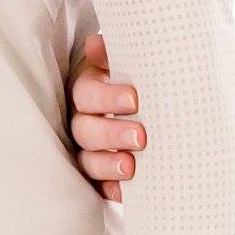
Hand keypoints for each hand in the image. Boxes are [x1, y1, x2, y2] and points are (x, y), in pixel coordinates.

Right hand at [66, 31, 145, 202]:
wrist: (152, 105)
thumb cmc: (137, 81)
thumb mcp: (127, 64)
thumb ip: (114, 54)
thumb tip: (94, 44)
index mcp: (87, 91)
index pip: (87, 94)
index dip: (107, 98)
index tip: (135, 99)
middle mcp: (83, 121)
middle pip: (85, 130)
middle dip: (111, 134)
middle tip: (141, 137)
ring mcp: (89, 150)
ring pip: (87, 160)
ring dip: (107, 164)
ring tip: (131, 166)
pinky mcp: (99, 176)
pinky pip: (98, 187)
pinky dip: (111, 189)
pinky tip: (125, 191)